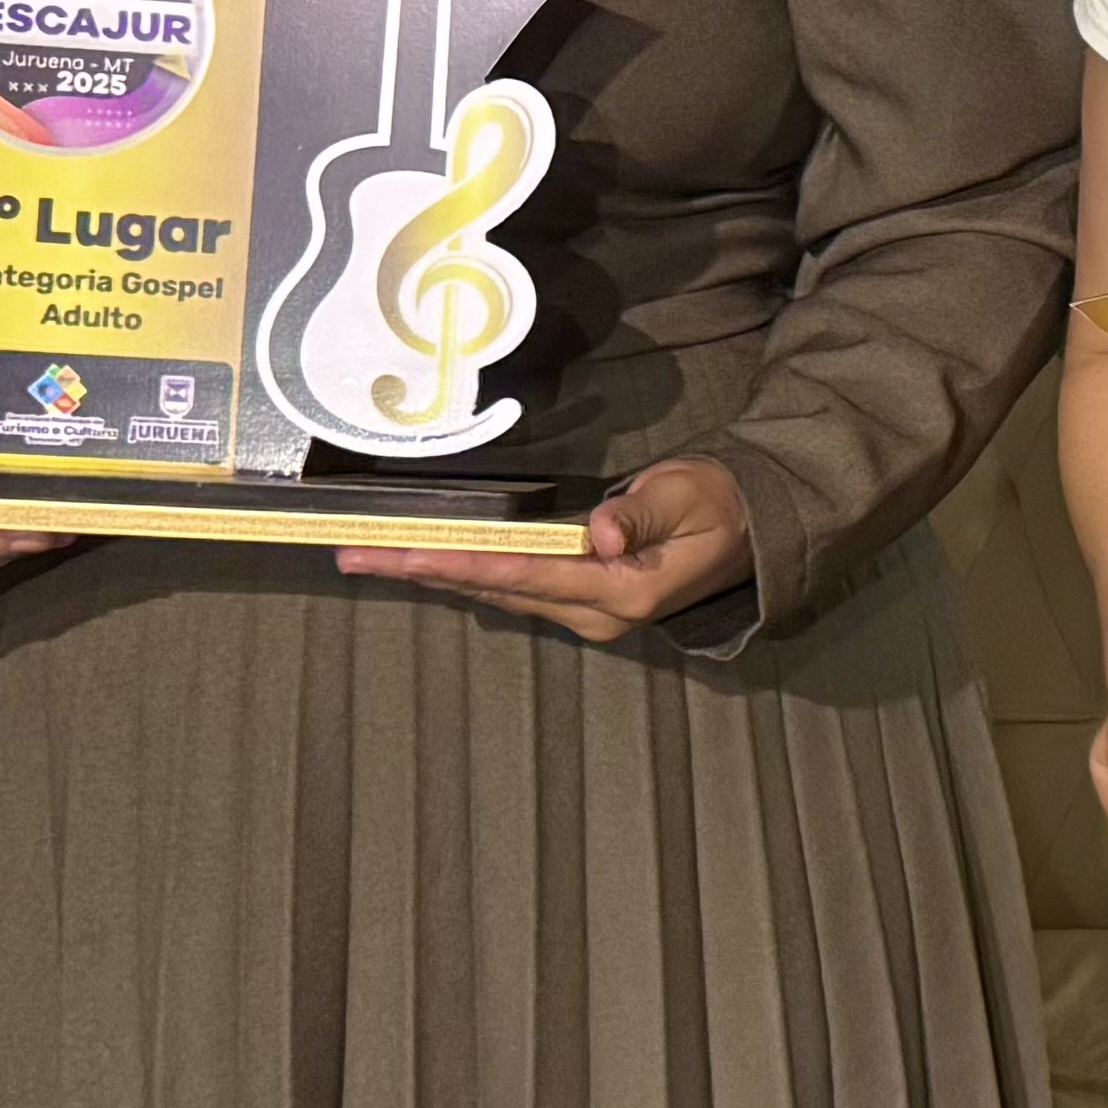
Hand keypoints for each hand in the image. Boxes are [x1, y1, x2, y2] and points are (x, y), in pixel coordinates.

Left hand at [335, 454, 755, 641]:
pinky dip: (467, 575)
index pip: (524, 574)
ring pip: (497, 593)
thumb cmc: (722, 505)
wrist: (754, 530)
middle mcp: (596, 612)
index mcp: (621, 592)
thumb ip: (640, 513)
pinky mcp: (584, 601)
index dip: (459, 563)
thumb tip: (599, 533)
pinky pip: (514, 589)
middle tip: (352, 555)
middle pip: (494, 589)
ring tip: (372, 558)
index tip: (403, 554)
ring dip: (435, 574)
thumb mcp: (689, 495)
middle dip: (423, 569)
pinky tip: (428, 564)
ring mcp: (588, 611)